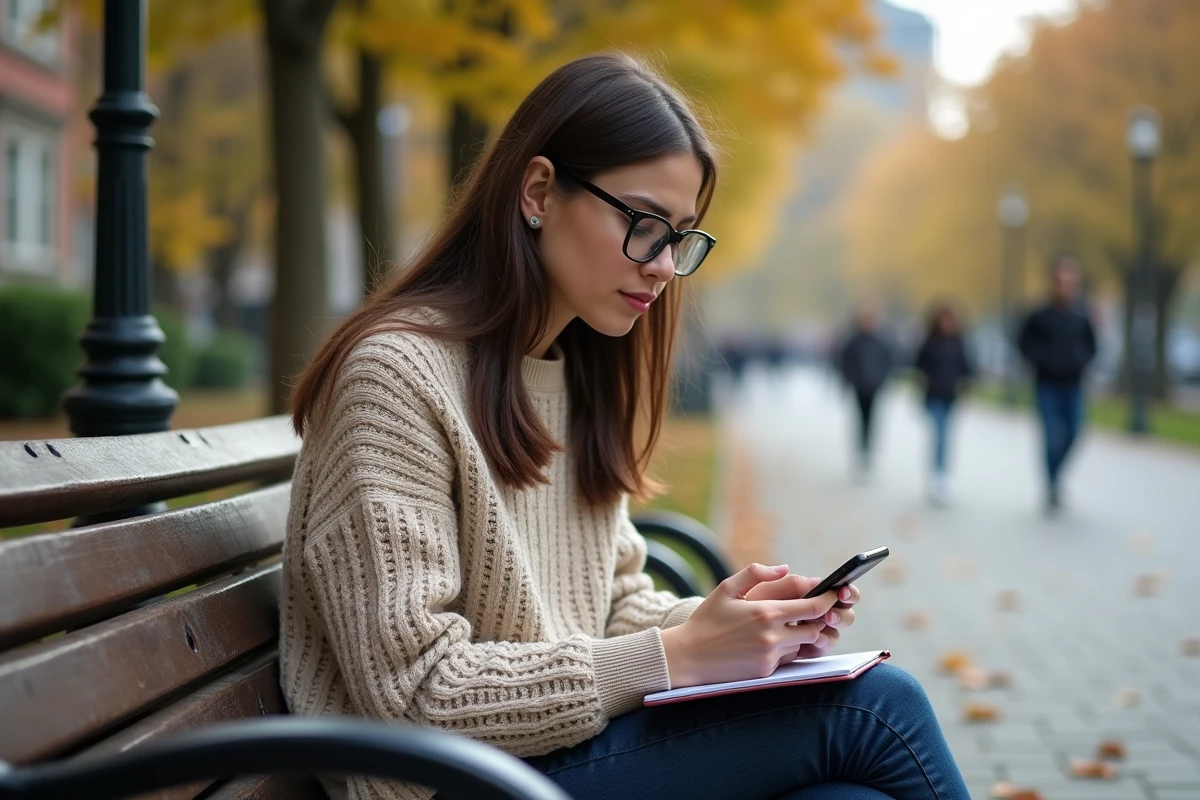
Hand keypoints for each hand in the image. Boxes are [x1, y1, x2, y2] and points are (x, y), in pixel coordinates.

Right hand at [659, 564, 839, 688]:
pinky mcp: (766, 671)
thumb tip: (785, 568)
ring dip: (804, 635)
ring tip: (793, 625)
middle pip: (815, 628)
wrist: (688, 656)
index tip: (834, 594)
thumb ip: (756, 573)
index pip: (812, 607)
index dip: (828, 600)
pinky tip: (772, 641)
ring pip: (804, 645)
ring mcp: (770, 656)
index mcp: (766, 612)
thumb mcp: (726, 588)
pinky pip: (788, 658)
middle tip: (816, 610)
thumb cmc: (706, 620)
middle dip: (820, 619)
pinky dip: (787, 649)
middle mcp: (772, 636)